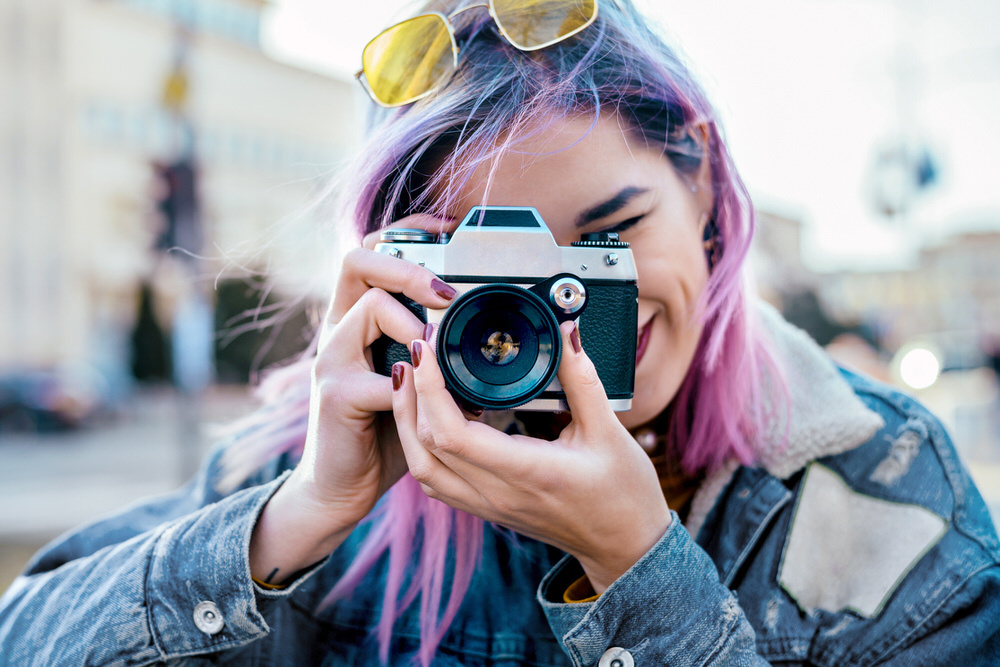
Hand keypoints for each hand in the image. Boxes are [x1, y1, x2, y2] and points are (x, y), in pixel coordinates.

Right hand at [249, 216, 457, 583]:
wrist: (343, 487)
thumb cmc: (385, 433)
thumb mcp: (419, 387)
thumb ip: (444, 361)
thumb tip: (499, 346)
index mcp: (360, 320)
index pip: (373, 252)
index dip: (408, 233)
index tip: (449, 230)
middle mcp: (340, 330)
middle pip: (357, 260)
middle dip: (408, 264)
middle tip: (446, 290)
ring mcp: (333, 360)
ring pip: (368, 305)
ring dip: (412, 318)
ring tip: (435, 345)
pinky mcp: (335, 396)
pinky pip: (376, 375)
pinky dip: (411, 383)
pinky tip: (426, 394)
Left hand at [392, 320, 670, 592]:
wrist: (624, 546)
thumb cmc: (623, 492)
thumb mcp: (610, 431)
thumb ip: (582, 379)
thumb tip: (566, 331)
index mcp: (527, 472)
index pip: (453, 434)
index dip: (430, 389)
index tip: (427, 348)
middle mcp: (498, 493)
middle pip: (425, 447)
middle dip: (411, 394)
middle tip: (416, 349)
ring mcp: (488, 505)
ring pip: (422, 467)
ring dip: (408, 421)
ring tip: (411, 378)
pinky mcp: (486, 508)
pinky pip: (436, 480)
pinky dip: (421, 445)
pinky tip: (429, 416)